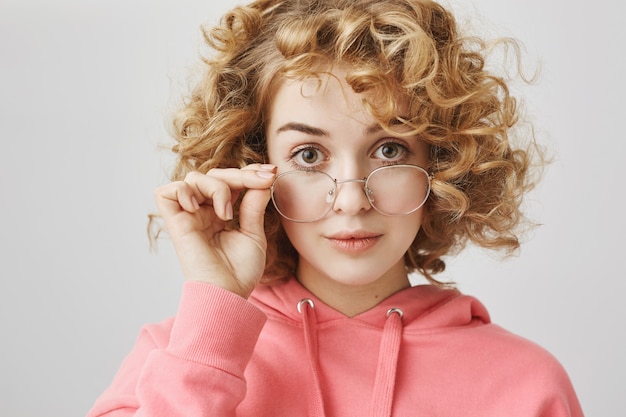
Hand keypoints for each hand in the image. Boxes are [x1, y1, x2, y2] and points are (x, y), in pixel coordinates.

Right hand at [154, 164, 276, 297]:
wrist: (228, 294)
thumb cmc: (240, 272)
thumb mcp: (253, 233)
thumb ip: (253, 205)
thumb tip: (264, 179)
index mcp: (219, 213)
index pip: (229, 181)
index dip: (248, 173)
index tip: (270, 173)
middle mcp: (202, 212)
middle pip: (214, 174)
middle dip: (240, 175)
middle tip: (263, 180)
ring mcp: (188, 216)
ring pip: (193, 178)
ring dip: (216, 186)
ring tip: (226, 213)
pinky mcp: (175, 224)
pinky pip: (166, 193)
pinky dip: (183, 191)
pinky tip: (200, 207)